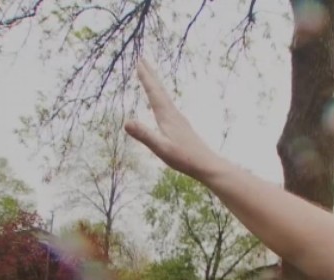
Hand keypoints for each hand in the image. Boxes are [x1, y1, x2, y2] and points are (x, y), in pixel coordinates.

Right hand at [124, 59, 220, 179]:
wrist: (207, 165)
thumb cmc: (185, 158)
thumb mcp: (161, 149)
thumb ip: (144, 135)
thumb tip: (126, 122)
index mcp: (167, 117)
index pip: (154, 92)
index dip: (146, 77)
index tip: (139, 61)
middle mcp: (174, 114)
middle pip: (160, 90)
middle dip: (150, 75)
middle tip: (142, 59)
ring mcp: (179, 120)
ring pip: (165, 97)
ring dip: (156, 85)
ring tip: (149, 77)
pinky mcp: (181, 127)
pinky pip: (168, 106)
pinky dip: (161, 98)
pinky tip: (162, 104)